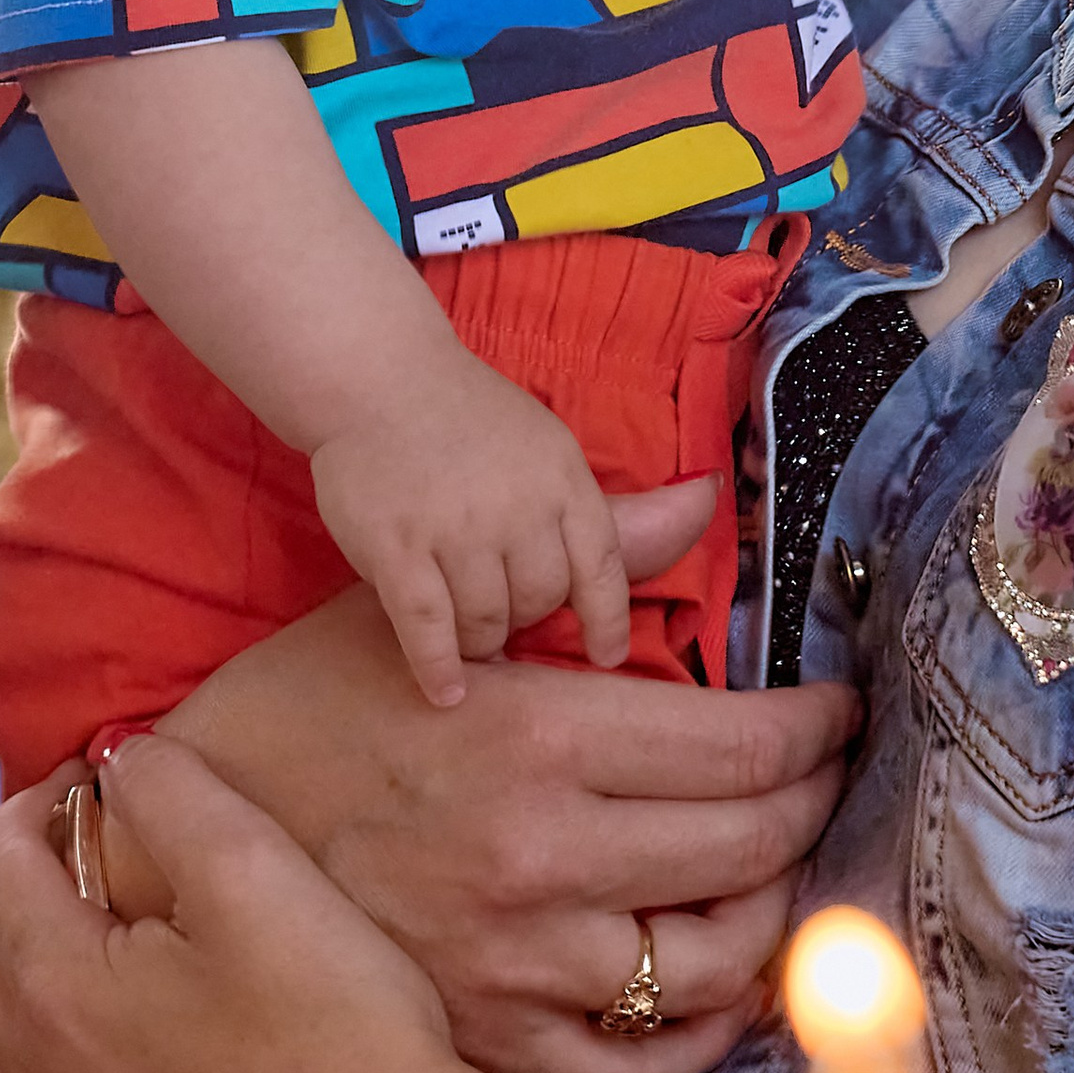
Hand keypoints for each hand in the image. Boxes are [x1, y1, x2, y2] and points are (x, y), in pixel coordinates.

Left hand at [0, 742, 476, 1072]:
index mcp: (57, 985)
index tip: (100, 788)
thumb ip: (182, 800)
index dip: (39, 802)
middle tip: (99, 874)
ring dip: (32, 1015)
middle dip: (16, 901)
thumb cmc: (337, 1038)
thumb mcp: (266, 882)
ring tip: (114, 988)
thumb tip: (125, 761)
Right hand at [149, 489, 854, 1072]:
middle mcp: (541, 858)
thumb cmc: (304, 708)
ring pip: (713, 963)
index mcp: (539, 741)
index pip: (743, 747)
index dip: (816, 732)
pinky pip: (634, 1064)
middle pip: (751, 848)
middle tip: (823, 785)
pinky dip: (694, 1036)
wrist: (171, 839)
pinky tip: (712, 994)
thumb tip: (695, 502)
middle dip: (813, 809)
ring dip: (769, 918)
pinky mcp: (485, 1035)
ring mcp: (515, 960)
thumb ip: (581, 558)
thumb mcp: (424, 612)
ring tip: (771, 878)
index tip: (838, 717)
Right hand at [307, 343, 634, 708]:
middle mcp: (517, 509)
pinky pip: (427, 628)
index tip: (606, 655)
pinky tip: (446, 693)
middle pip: (540, 601)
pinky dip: (438, 667)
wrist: (377, 380)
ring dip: (481, 641)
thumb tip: (695, 510)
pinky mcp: (397, 550)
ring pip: (486, 622)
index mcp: (562, 481)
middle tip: (503, 618)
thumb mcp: (548, 446)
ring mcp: (456, 531)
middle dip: (525, 620)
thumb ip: (586, 502)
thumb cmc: (467, 417)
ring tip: (469, 640)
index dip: (607, 620)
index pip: (603, 567)